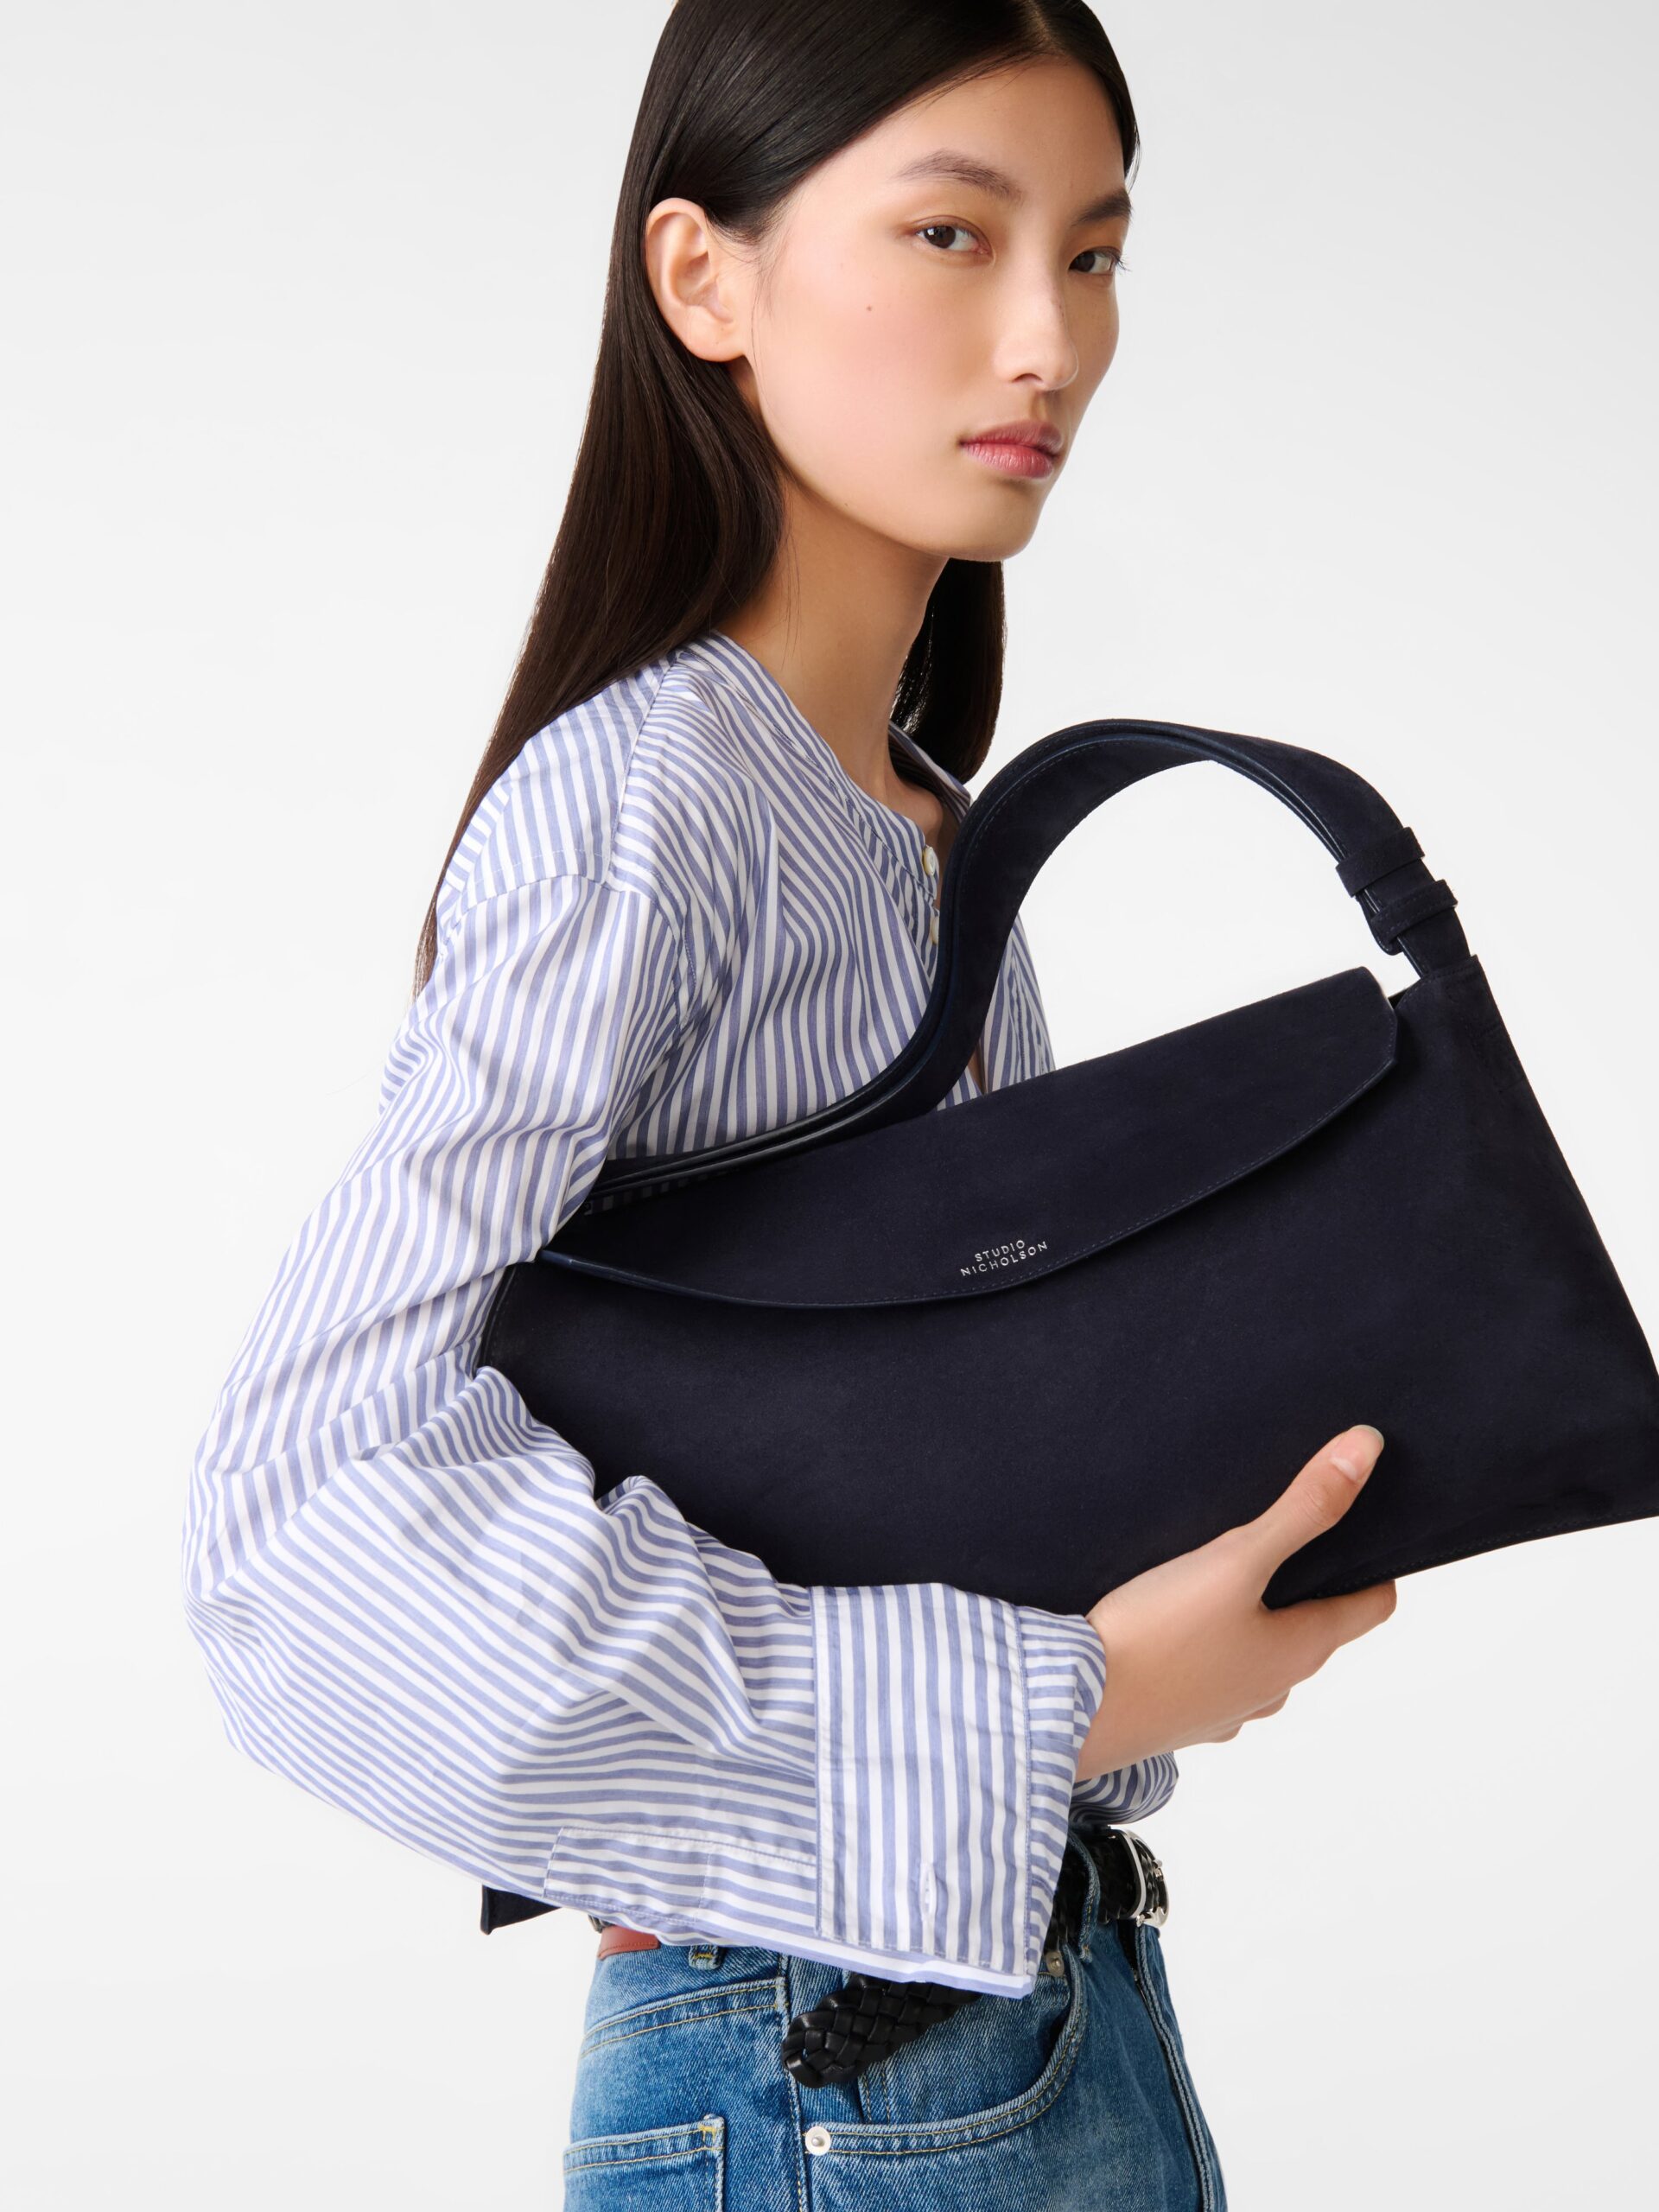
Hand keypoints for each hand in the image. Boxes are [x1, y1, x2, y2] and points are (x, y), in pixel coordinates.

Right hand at [1075, 1424, 1396, 1780]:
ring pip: (1256, 1656)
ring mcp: (1225, 1710)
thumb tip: (1366, 1451)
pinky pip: (1206, 1677)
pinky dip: (1201, 1649)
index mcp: (1301, 1651)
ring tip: (1211, 1576)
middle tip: (1273, 1536)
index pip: (1372, 1606)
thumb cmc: (1157, 1638)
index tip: (1357, 1529)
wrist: (1072, 1709)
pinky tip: (1167, 1622)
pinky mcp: (1178, 1720)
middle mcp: (1274, 1688)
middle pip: (1310, 1629)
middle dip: (1300, 1585)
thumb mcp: (1233, 1560)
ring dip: (1247, 1621)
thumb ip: (1300, 1509)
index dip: (1372, 1565)